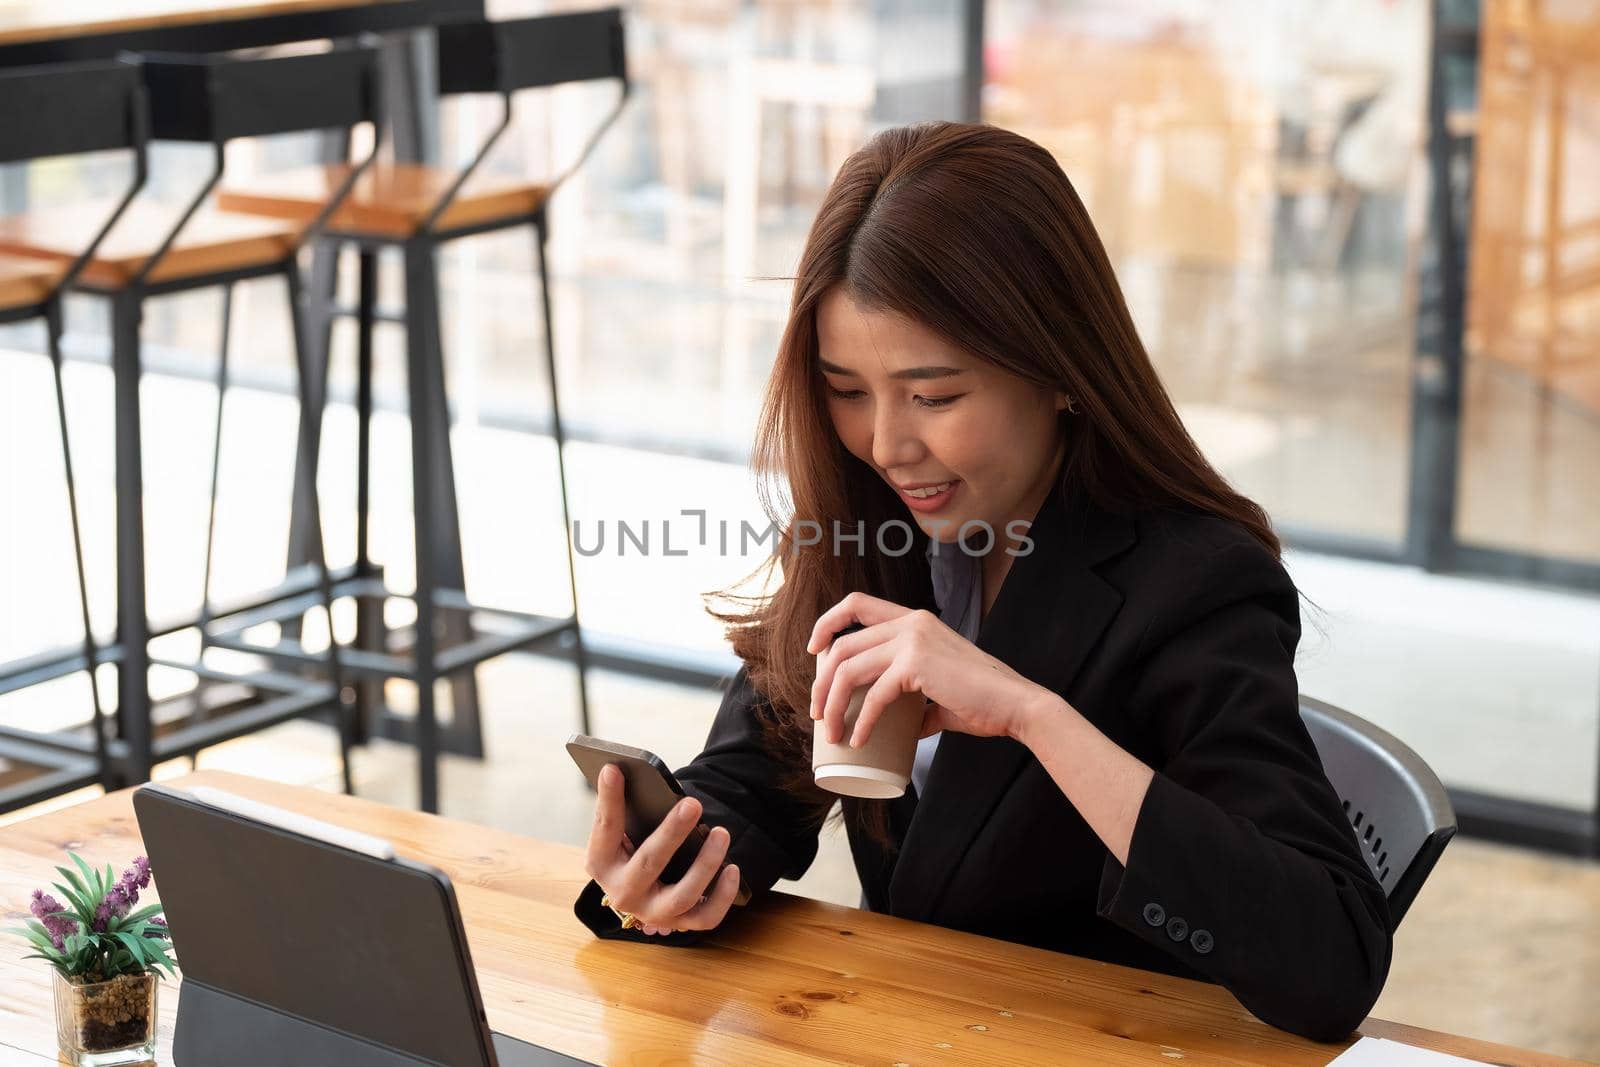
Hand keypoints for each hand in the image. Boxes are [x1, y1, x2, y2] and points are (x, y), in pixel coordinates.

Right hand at [584, 764, 741, 935]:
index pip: (604, 829)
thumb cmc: (635, 846)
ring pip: (682, 896)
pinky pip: (706, 917)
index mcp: (601, 863)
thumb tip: (628, 771)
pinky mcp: (679, 924)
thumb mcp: (624, 830)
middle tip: (692, 804)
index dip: (608, 799)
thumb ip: (627, 808)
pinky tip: (733, 868)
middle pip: (649, 864)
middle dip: (672, 832)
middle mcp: (623, 893)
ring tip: (721, 833)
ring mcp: (652, 913)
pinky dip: (723, 896)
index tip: (613, 768)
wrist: (644, 889)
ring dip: (705, 864)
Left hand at [805, 592, 1043, 747]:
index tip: (815, 652)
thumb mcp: (942, 693)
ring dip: (831, 703)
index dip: (827, 623)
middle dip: (821, 682)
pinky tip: (858, 740)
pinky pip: (874, 695)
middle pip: (843, 645)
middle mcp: (910, 622)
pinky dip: (861, 721)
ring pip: (849, 668)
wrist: (1015, 705)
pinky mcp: (917, 664)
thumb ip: (922, 703)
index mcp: (914, 620)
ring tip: (832, 732)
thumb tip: (908, 727)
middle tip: (818, 714)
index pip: (856, 604)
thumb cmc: (984, 701)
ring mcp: (913, 640)